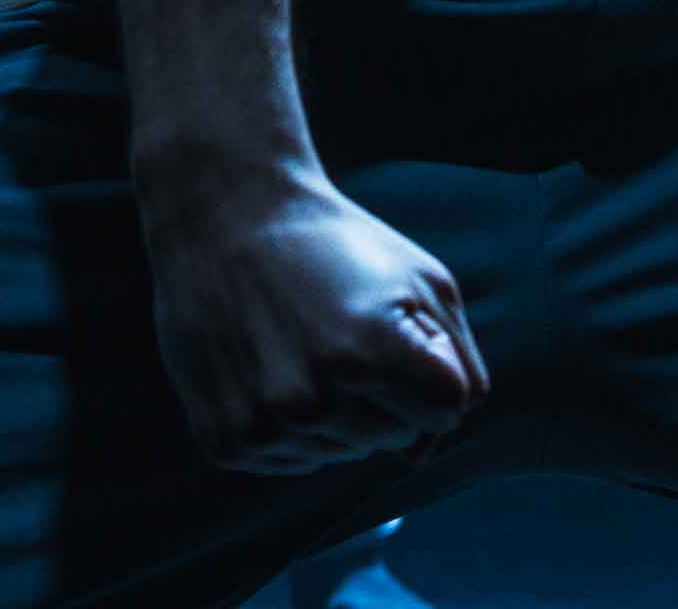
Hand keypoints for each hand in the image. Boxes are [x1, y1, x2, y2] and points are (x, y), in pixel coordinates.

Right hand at [141, 161, 487, 475]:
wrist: (219, 217)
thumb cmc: (332, 245)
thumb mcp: (420, 277)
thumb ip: (459, 362)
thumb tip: (434, 441)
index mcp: (371, 352)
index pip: (446, 412)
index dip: (430, 372)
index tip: (398, 334)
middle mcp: (315, 400)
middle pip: (396, 439)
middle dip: (382, 394)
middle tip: (339, 332)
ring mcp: (265, 426)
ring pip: (343, 453)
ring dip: (335, 413)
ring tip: (298, 344)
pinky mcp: (226, 442)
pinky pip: (293, 460)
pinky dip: (291, 427)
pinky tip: (268, 369)